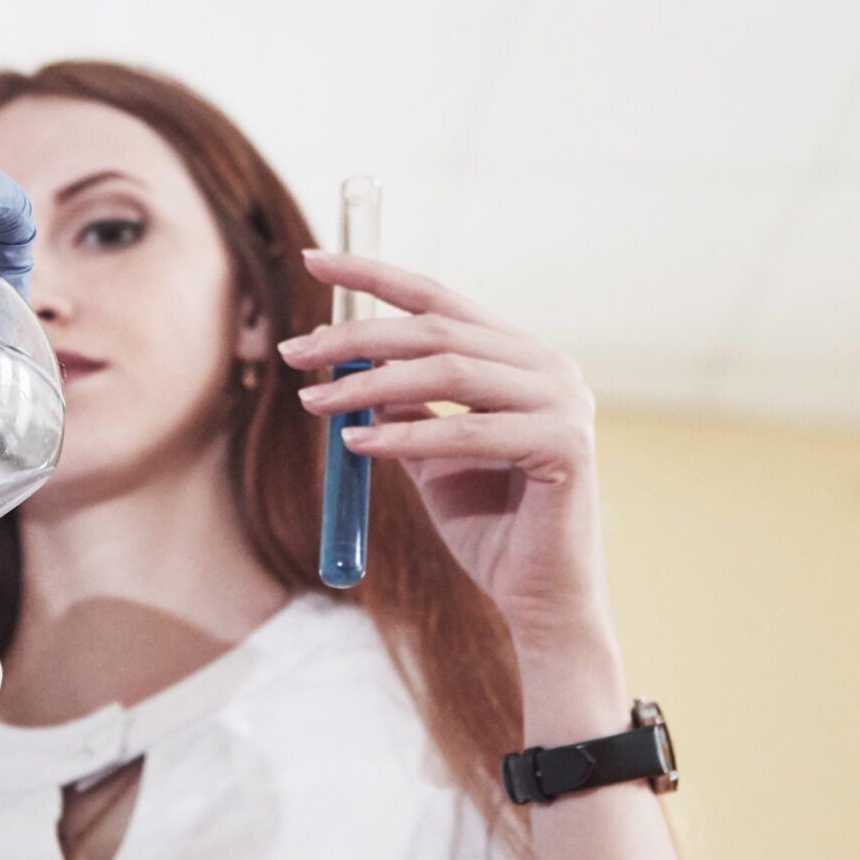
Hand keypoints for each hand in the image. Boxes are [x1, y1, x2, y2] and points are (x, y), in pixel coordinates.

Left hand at [284, 250, 613, 662]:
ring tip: (314, 403)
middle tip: (294, 353)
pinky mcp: (565, 445)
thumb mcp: (430, 454)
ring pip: (450, 370)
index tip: (312, 260)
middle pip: (437, 328)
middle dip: (357, 336)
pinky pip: (468, 430)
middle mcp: (548, 366)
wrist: (539, 598)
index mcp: (519, 356)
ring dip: (371, 383)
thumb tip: (345, 370)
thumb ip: (402, 407)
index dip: (373, 276)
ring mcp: (563, 401)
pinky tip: (356, 444)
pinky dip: (406, 435)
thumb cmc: (489, 525)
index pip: (438, 299)